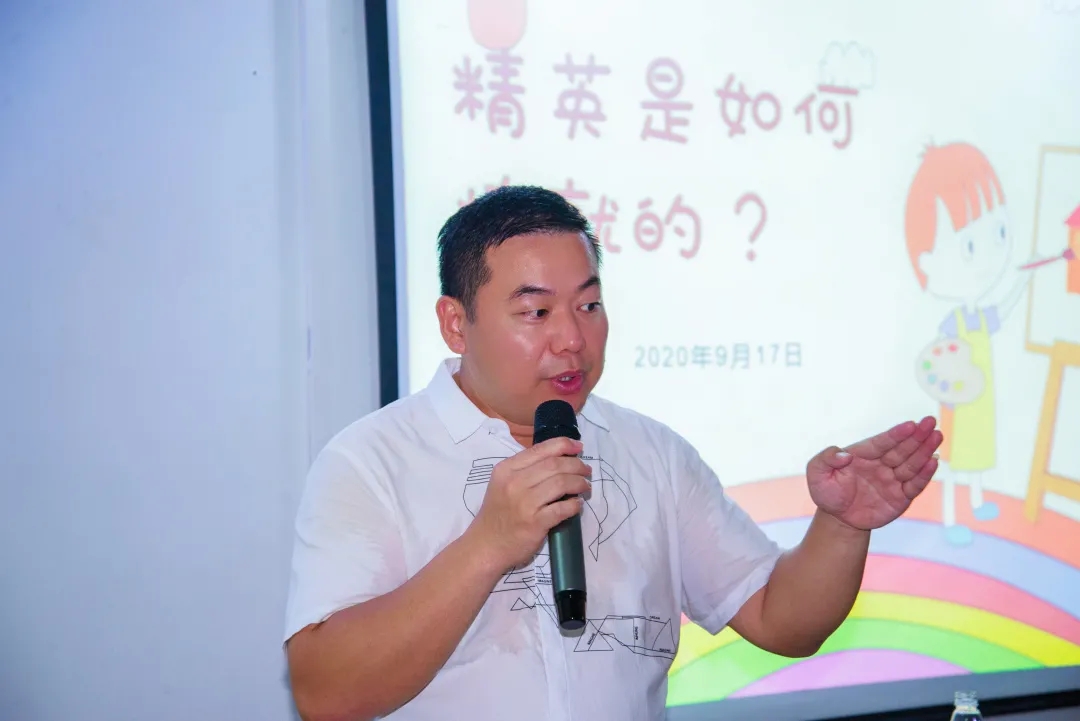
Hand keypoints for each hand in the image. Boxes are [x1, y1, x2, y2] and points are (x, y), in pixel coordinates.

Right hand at [466, 437, 591, 572]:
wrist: (485, 545)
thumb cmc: (498, 513)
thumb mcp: (503, 483)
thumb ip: (525, 470)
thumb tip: (559, 458)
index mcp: (507, 469)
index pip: (540, 450)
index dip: (564, 445)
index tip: (579, 446)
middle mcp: (515, 482)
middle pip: (554, 465)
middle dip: (576, 465)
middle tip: (586, 470)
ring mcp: (525, 503)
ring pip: (561, 483)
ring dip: (579, 483)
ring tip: (585, 486)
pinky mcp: (535, 523)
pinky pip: (562, 508)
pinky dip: (574, 504)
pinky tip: (577, 504)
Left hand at [805, 416, 942, 530]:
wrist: (838, 519)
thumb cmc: (827, 492)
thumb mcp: (816, 473)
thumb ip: (825, 459)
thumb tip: (844, 455)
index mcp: (862, 454)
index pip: (881, 442)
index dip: (896, 434)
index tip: (910, 424)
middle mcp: (881, 464)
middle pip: (901, 449)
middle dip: (917, 436)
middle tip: (931, 422)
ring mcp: (892, 479)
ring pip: (911, 464)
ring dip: (925, 451)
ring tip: (938, 436)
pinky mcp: (901, 497)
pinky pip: (915, 485)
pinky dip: (925, 475)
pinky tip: (934, 462)